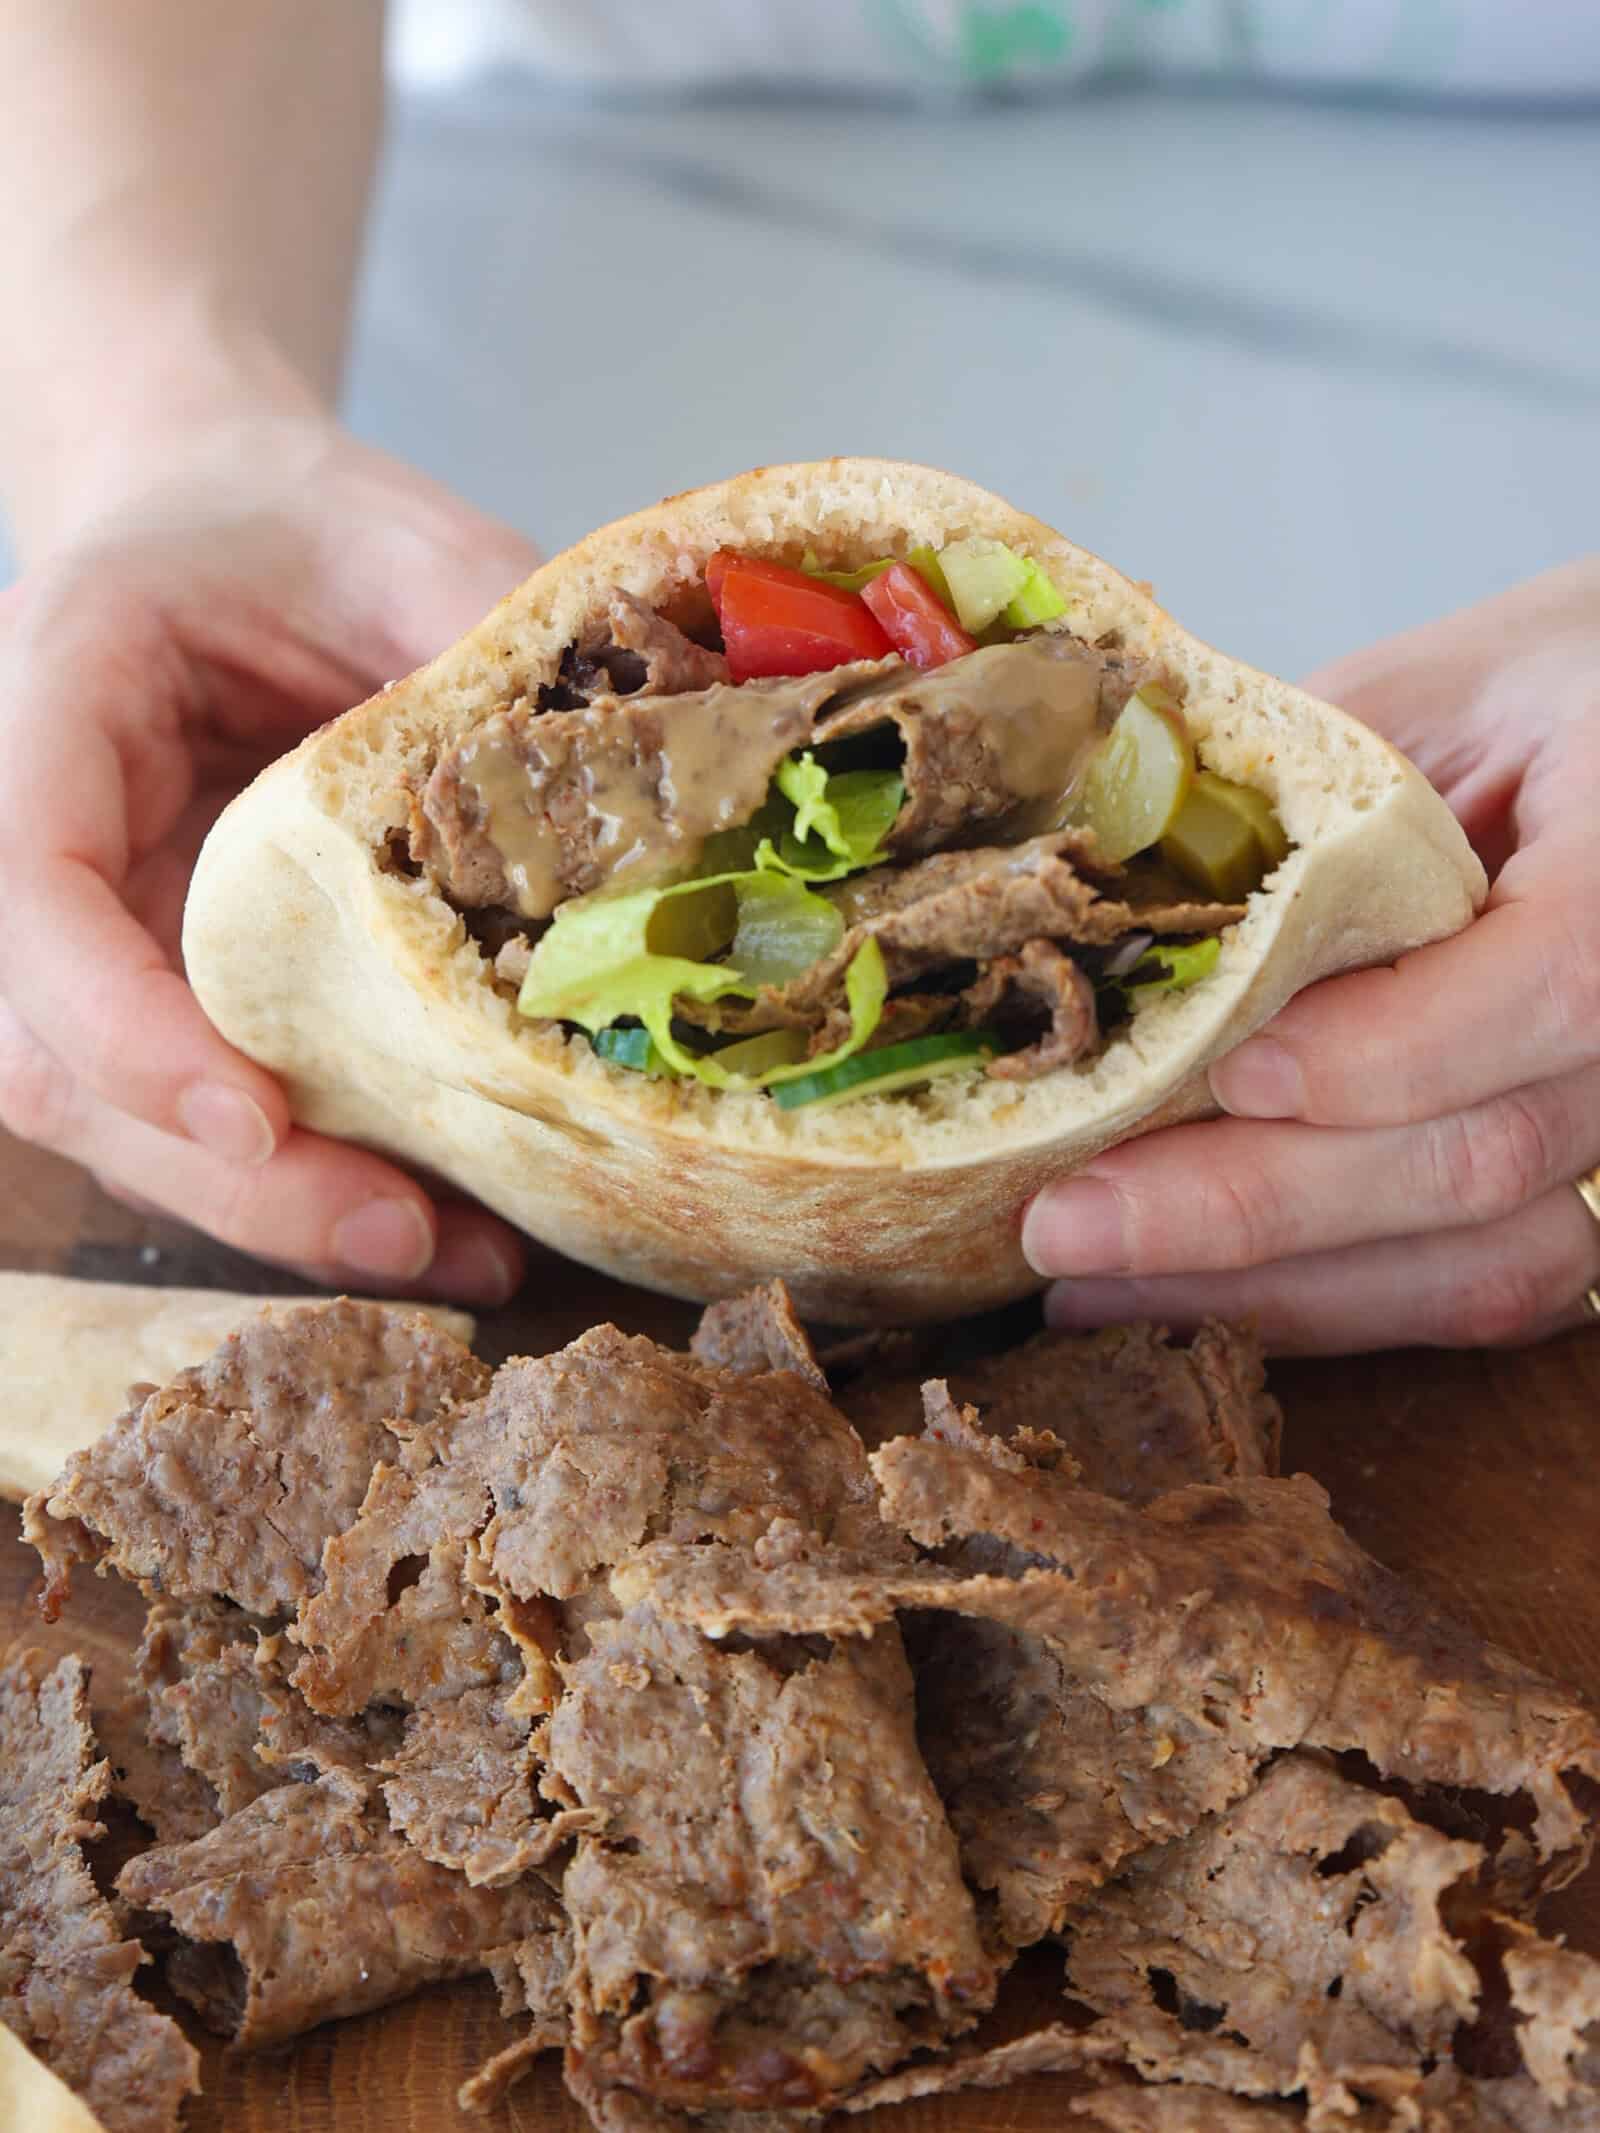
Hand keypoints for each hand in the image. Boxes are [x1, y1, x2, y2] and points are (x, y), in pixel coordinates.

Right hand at [0, 412, 539, 1302]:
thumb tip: (648, 794)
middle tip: (407, 1241)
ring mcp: (89, 927)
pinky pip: (201, 1106)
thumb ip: (477, 643)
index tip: (258, 1114)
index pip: (30, 888)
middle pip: (61, 1057)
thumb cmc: (291, 521)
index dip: (125, 1025)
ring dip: (279, 1207)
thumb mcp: (395, 539)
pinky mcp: (155, 983)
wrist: (219, 526)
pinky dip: (310, 1175)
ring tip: (463, 1254)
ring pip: (122, 1116)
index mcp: (48, 694)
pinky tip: (442, 1215)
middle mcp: (33, 832)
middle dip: (232, 1173)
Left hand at [1022, 560, 1599, 1353]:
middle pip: (1480, 1157)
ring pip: (1487, 1265)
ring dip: (1278, 1294)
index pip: (1555, 984)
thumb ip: (1307, 792)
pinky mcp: (1584, 1177)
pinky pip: (1486, 1289)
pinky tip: (1202, 1300)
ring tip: (1095, 1290)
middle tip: (1066, 1226)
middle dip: (1252, 1209)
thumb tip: (1099, 890)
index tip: (1222, 1072)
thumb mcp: (1438, 688)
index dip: (1379, 1051)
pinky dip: (1339, 1305)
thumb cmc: (1562, 690)